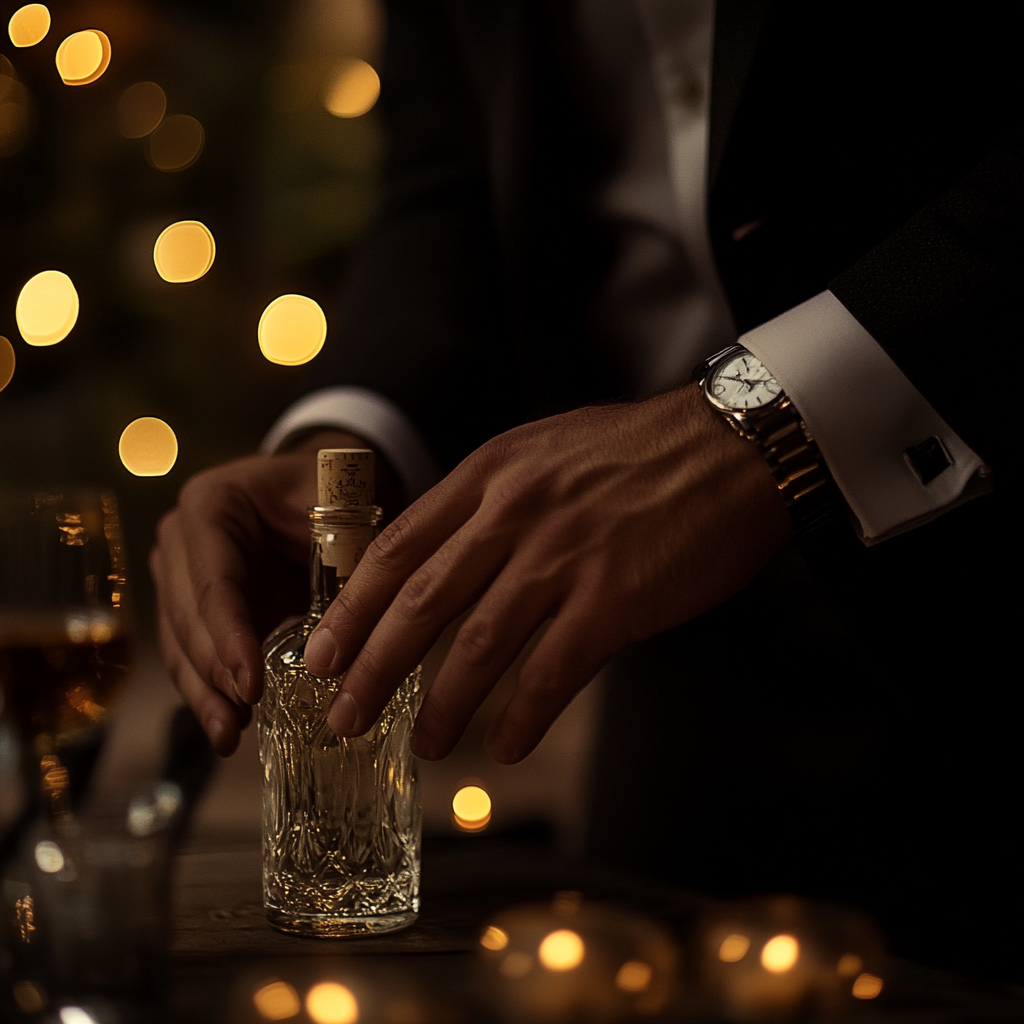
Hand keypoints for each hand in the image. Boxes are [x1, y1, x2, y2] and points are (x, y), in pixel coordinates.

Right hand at [149, 429, 366, 754]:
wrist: (323, 485)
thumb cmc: (333, 492)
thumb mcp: (341, 512)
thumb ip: (339, 562)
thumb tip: (348, 635)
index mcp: (210, 505)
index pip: (213, 582)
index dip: (228, 637)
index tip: (249, 684)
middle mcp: (181, 539)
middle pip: (188, 617)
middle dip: (213, 673)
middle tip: (238, 718)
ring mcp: (181, 574)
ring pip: (181, 642)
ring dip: (204, 692)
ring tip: (228, 735)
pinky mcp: (196, 606)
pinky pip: (195, 652)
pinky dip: (210, 689)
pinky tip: (227, 724)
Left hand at [304, 383, 790, 763]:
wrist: (731, 446)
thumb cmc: (642, 450)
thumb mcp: (545, 451)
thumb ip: (493, 497)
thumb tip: (449, 551)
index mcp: (491, 475)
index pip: (398, 548)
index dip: (352, 607)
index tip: (322, 653)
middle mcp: (515, 515)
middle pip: (421, 603)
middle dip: (373, 668)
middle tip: (344, 717)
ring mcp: (563, 557)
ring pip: (477, 645)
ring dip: (442, 706)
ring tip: (422, 746)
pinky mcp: (613, 599)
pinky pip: (551, 673)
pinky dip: (520, 716)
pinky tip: (503, 746)